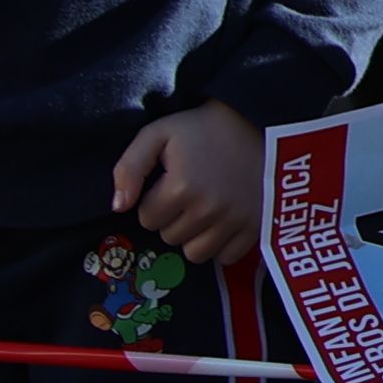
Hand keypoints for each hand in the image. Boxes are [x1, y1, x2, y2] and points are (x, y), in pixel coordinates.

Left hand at [110, 99, 261, 264]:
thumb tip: (118, 207)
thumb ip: (130, 167)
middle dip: (174, 219)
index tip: (170, 183)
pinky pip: (225, 257)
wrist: (263, 124)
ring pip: (195, 253)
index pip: (147, 218)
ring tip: (205, 210)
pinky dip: (221, 245)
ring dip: (194, 236)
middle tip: (191, 193)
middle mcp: (207, 210)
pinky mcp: (256, 229)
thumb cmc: (205, 128)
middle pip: (170, 237)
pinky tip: (224, 222)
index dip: (154, 201)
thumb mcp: (159, 133)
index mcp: (181, 187)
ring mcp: (234, 222)